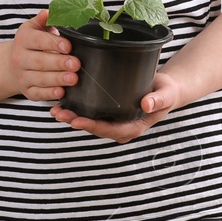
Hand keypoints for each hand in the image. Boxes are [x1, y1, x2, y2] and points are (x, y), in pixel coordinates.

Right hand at [8, 9, 79, 103]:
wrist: (11, 64)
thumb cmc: (31, 43)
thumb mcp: (35, 27)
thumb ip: (45, 19)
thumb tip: (51, 10)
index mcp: (23, 39)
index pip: (37, 41)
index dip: (53, 43)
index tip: (68, 46)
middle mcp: (19, 58)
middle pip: (39, 61)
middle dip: (58, 63)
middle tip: (76, 63)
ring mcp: (22, 76)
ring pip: (40, 79)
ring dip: (57, 79)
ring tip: (74, 78)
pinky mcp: (27, 91)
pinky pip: (38, 94)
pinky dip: (49, 94)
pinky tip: (61, 92)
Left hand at [50, 70, 183, 144]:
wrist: (165, 90)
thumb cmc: (166, 93)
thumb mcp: (166, 95)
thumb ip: (158, 100)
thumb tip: (147, 105)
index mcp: (133, 128)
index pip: (109, 130)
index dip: (92, 126)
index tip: (77, 121)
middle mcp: (120, 128)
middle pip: (95, 128)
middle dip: (75, 121)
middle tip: (58, 113)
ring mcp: (113, 122)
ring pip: (90, 122)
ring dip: (72, 116)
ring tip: (54, 109)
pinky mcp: (108, 114)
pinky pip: (91, 113)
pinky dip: (77, 109)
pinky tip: (63, 101)